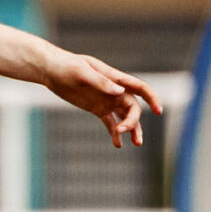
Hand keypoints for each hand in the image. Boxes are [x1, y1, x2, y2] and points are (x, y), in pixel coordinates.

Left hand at [40, 49, 162, 148]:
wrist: (52, 70)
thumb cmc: (67, 66)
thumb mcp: (82, 72)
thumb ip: (101, 82)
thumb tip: (119, 92)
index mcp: (115, 78)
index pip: (140, 88)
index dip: (152, 98)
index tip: (158, 111)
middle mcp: (115, 90)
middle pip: (133, 108)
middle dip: (133, 121)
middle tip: (124, 132)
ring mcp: (106, 100)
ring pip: (125, 117)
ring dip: (131, 129)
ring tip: (134, 144)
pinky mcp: (97, 108)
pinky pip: (110, 122)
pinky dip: (115, 133)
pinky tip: (117, 145)